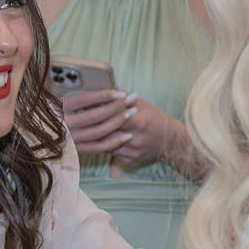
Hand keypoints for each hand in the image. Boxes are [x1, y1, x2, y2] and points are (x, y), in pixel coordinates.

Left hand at [61, 87, 186, 172]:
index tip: (87, 104)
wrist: (170, 140)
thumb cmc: (155, 118)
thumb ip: (123, 97)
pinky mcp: (130, 160)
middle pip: (108, 131)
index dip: (102, 109)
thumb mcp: (142, 103)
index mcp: (141, 121)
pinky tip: (92, 138)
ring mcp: (133, 151)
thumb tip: (103, 88)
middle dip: (93, 123)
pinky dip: (101, 145)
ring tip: (82, 127)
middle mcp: (136, 138)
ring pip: (106, 144)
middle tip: (78, 116)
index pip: (116, 115)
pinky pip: (110, 152)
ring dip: (94, 135)